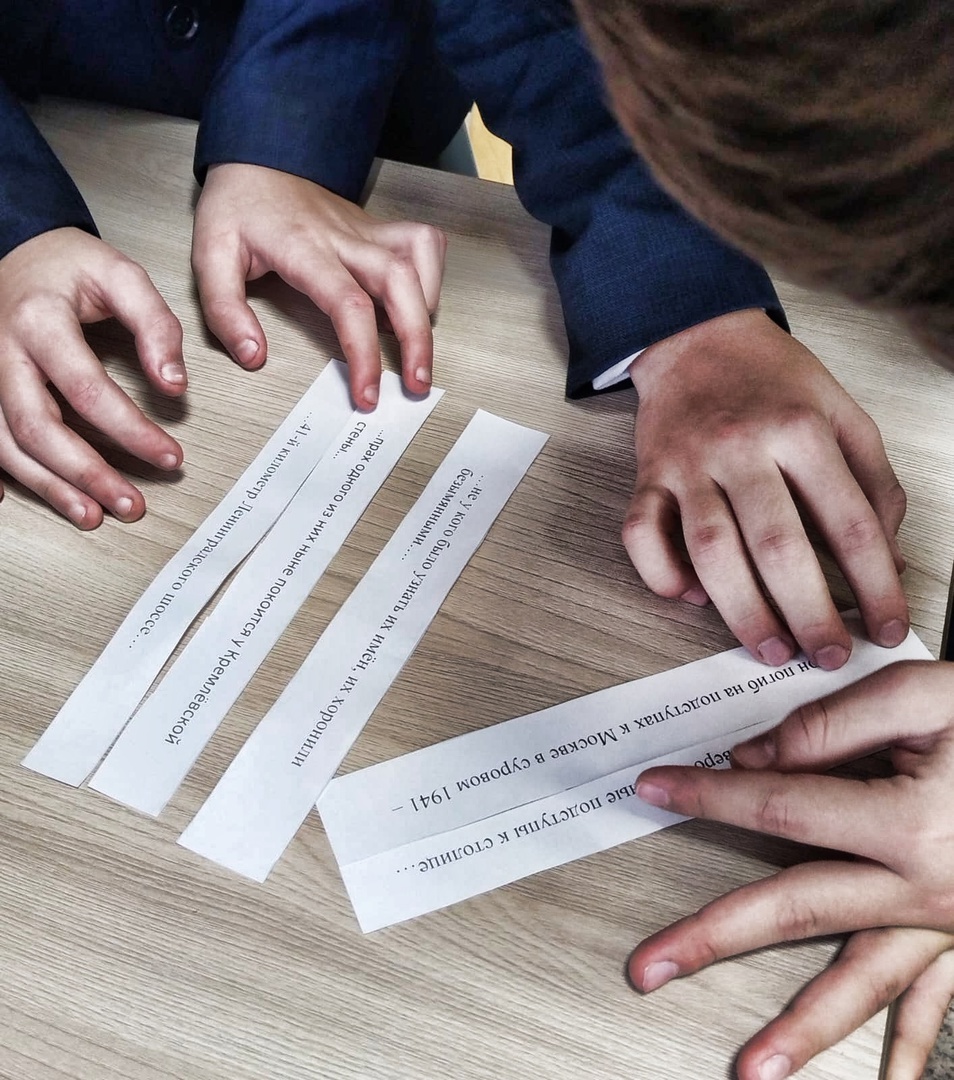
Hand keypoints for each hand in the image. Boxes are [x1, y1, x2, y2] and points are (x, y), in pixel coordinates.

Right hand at [0, 228, 184, 527]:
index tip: (170, 455)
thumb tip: (174, 385)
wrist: (17, 252)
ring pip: (8, 445)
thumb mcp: (121, 276)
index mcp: (38, 321)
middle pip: (38, 428)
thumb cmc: (69, 267)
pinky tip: (39, 498)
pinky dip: (10, 477)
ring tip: (95, 515)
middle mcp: (1, 353)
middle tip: (130, 503)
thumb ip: (155, 326)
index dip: (130, 429)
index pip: (86, 389)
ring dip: (51, 487)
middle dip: (87, 473)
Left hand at [191, 163, 446, 407]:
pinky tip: (416, 304)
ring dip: (427, 309)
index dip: (364, 354)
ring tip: (417, 350)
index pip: (348, 304)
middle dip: (417, 340)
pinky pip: (423, 244)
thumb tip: (253, 356)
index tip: (367, 393)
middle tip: (417, 385)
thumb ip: (225, 310)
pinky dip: (431, 277)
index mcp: (304, 248)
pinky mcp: (379, 228)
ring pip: (419, 259)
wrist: (258, 153)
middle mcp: (344, 237)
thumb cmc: (237, 208)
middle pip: (400, 283)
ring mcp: (366, 230)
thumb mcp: (210, 257)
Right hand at [625, 308, 907, 668]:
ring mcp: (687, 463)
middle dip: (808, 612)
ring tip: (770, 649)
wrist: (697, 337)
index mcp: (801, 429)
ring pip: (710, 550)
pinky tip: (688, 598)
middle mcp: (741, 446)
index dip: (875, 585)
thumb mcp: (843, 414)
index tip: (886, 628)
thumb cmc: (774, 381)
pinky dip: (661, 574)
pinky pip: (641, 534)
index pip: (850, 523)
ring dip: (741, 610)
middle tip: (827, 656)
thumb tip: (886, 563)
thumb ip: (874, 484)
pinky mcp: (647, 475)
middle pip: (777, 545)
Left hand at [631, 660, 953, 1078]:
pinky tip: (888, 1079)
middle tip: (650, 966)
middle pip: (797, 912)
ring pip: (863, 981)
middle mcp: (924, 885)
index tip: (654, 790)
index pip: (778, 810)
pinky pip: (940, 1000)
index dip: (708, 797)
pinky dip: (913, 1045)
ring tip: (751, 1070)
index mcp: (908, 822)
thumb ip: (835, 725)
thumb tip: (758, 758)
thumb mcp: (928, 697)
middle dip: (716, 939)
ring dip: (804, 1028)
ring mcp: (950, 921)